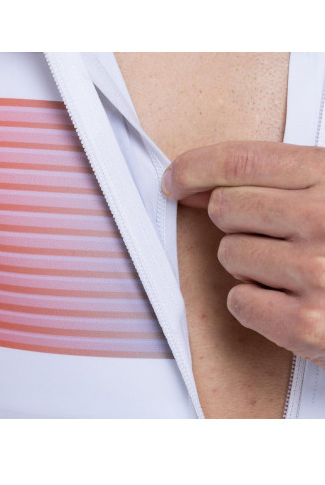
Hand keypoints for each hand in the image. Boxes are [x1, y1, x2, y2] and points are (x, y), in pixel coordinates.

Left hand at [161, 140, 324, 368]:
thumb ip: (272, 184)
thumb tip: (195, 187)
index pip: (239, 161)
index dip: (194, 167)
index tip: (175, 180)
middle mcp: (324, 219)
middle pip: (224, 209)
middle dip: (238, 225)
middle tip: (275, 238)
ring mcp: (316, 272)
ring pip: (229, 255)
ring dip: (251, 267)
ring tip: (295, 274)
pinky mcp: (308, 323)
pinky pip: (238, 301)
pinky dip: (257, 305)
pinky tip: (293, 303)